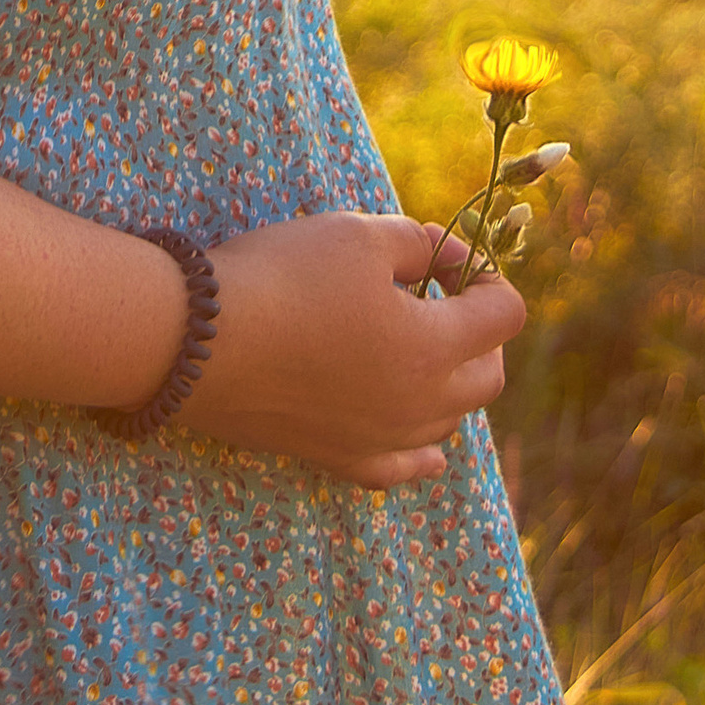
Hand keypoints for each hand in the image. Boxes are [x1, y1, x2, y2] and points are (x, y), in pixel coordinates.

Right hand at [171, 209, 524, 488]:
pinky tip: (428, 450)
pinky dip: (421, 452)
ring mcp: (381, 440)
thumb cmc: (284, 277)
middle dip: (482, 334)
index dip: (490, 279)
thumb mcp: (357, 235)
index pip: (505, 316)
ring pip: (449, 422)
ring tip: (418, 346)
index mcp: (434, 347)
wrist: (199, 342)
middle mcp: (420, 405)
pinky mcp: (338, 458)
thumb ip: (418, 242)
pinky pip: (400, 468)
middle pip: (488, 377)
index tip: (455, 260)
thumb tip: (449, 257)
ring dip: (451, 382)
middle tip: (447, 298)